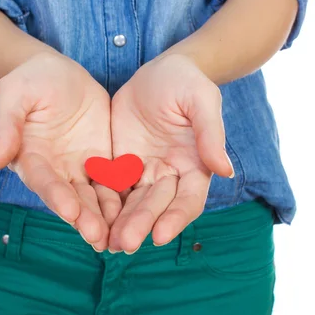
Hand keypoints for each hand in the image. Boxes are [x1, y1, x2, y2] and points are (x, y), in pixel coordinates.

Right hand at [0, 51, 120, 250]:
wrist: (59, 72)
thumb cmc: (30, 80)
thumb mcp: (15, 94)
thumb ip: (6, 126)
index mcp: (30, 158)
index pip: (44, 181)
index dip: (56, 197)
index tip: (70, 213)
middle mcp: (55, 170)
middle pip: (70, 198)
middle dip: (84, 218)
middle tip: (99, 238)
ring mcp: (80, 168)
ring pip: (94, 197)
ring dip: (105, 217)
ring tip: (120, 237)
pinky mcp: (102, 161)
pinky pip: (114, 182)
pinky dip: (124, 199)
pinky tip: (137, 214)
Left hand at [109, 53, 234, 252]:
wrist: (159, 70)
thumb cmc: (186, 82)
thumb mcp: (201, 101)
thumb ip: (210, 134)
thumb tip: (224, 170)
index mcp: (194, 166)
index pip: (187, 201)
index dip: (175, 219)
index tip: (159, 236)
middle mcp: (169, 175)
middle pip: (156, 206)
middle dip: (141, 225)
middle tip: (124, 244)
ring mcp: (143, 171)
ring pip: (131, 203)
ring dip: (120, 223)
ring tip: (106, 243)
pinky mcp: (120, 164)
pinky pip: (110, 187)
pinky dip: (102, 204)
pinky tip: (90, 218)